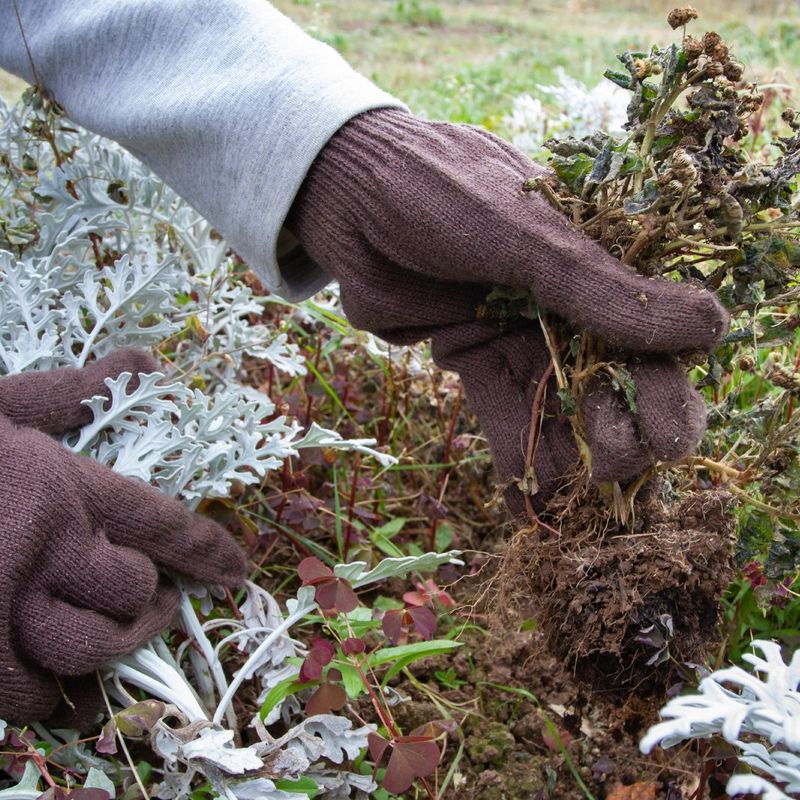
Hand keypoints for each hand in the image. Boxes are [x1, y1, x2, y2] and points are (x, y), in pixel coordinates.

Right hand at [0, 352, 245, 725]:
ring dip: (110, 646)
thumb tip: (145, 360)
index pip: (160, 522)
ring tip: (117, 637)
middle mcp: (43, 546)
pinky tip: (59, 692)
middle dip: (150, 599)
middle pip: (132, 590)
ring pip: (88, 645)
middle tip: (157, 599)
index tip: (235, 570)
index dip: (206, 550)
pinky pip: (27, 693)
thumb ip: (72, 392)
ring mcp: (2, 603)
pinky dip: (51, 698)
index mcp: (60, 485)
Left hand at [287, 109, 727, 512]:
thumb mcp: (525, 237)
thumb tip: (713, 329)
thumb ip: (602, 290)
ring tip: (570, 490)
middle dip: (620, 431)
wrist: (348, 194)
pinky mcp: (473, 356)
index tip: (669, 441)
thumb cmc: (440, 192)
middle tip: (615, 466)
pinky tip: (525, 505)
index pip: (650, 338)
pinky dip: (517, 459)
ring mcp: (519, 332)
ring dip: (570, 453)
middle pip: (611, 382)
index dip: (665, 393)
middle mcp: (565, 304)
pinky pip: (504, 413)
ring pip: (559, 406)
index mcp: (595, 263)